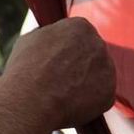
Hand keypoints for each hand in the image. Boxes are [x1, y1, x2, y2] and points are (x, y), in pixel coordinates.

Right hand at [0, 17, 115, 130]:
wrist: (30, 100)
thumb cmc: (24, 70)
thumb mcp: (31, 40)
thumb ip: (49, 36)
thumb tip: (51, 39)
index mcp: (80, 26)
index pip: (80, 38)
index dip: (67, 54)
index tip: (57, 65)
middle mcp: (98, 43)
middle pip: (92, 57)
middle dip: (79, 69)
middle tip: (59, 83)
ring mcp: (107, 68)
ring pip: (97, 78)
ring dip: (84, 86)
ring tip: (61, 97)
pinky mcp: (109, 93)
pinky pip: (99, 99)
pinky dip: (88, 106)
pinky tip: (70, 107)